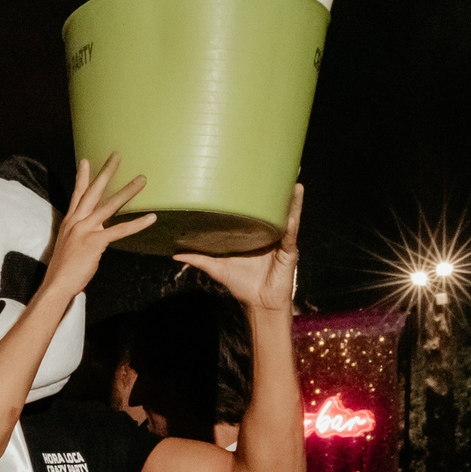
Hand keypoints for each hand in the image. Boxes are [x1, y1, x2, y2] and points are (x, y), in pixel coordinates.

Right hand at [43, 154, 153, 298]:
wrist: (57, 283)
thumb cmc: (64, 268)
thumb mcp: (70, 244)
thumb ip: (82, 233)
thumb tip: (95, 230)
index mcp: (70, 221)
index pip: (77, 194)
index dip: (82, 177)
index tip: (86, 161)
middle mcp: (76, 221)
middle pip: (93, 192)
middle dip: (106, 173)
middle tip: (117, 156)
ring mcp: (85, 230)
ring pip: (109, 206)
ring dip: (127, 191)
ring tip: (141, 179)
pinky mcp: (94, 242)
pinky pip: (119, 231)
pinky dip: (137, 224)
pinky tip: (151, 217)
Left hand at [177, 183, 301, 311]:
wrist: (259, 304)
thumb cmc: (243, 285)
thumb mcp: (218, 268)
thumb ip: (199, 258)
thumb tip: (176, 253)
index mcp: (255, 234)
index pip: (257, 211)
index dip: (258, 196)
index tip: (252, 175)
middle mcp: (269, 234)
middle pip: (275, 209)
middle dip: (279, 190)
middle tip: (281, 167)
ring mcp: (281, 241)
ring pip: (287, 216)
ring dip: (292, 198)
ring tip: (295, 180)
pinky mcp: (288, 250)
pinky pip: (291, 231)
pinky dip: (293, 217)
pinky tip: (295, 204)